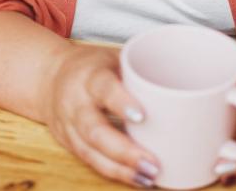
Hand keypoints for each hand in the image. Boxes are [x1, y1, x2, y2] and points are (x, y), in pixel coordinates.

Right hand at [41, 45, 161, 187]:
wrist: (48, 77)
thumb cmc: (91, 66)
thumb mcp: (113, 57)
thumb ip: (140, 72)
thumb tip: (187, 83)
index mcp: (89, 76)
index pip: (103, 88)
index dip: (121, 102)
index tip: (142, 116)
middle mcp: (75, 102)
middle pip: (95, 131)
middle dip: (124, 151)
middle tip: (153, 162)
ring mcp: (68, 126)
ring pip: (91, 152)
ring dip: (121, 169)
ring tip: (149, 177)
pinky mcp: (69, 143)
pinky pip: (90, 162)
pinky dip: (114, 172)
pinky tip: (136, 178)